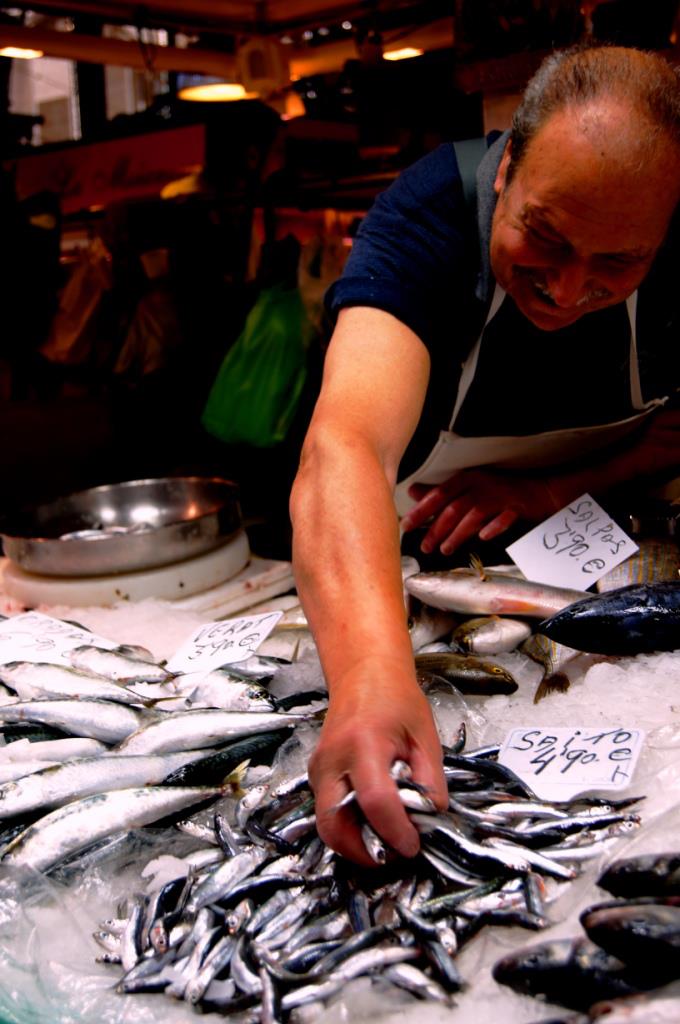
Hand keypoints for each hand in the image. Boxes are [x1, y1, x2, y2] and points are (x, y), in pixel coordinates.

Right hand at [308, 664, 447, 865]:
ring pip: (326, 824)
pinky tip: (372, 821)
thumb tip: (430, 819)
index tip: (413, 845)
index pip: (374, 801)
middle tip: (393, 855)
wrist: (363, 674)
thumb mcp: (426, 737)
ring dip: (354, 842)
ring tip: (385, 840)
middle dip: (363, 851)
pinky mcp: (315, 774)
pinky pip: (327, 811)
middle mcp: (332, 759)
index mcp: (363, 744)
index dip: (395, 831)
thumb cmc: (396, 699)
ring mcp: (318, 768)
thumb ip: (431, 781)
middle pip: (334, 824)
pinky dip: (348, 826)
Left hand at [401, 468, 559, 554]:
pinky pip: (504, 517)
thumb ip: (441, 492)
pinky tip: (483, 537)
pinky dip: (493, 527)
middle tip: (424, 546)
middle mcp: (481, 485)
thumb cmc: (499, 493)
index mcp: (467, 479)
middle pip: (454, 508)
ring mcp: (500, 495)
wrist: (539, 492)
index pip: (439, 494)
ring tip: (445, 550)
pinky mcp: (517, 507)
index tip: (406, 526)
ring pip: (474, 515)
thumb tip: (413, 492)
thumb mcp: (469, 488)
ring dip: (458, 534)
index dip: (421, 510)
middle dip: (436, 528)